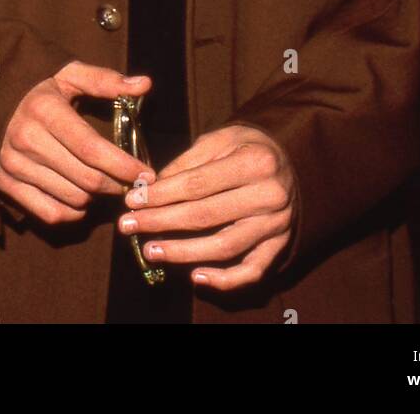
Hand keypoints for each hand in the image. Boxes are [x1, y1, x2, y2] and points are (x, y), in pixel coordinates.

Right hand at [0, 62, 155, 224]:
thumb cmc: (31, 83)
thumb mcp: (65, 72)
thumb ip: (104, 80)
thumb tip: (144, 85)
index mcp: (45, 110)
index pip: (93, 149)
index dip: (124, 165)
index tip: (146, 172)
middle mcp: (27, 141)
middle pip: (86, 179)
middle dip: (117, 184)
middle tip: (132, 181)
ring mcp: (13, 166)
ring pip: (72, 198)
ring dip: (96, 197)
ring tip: (105, 183)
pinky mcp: (4, 184)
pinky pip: (48, 213)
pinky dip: (72, 212)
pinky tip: (82, 198)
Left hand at [119, 124, 296, 290]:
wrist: (290, 161)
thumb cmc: (248, 147)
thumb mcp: (220, 140)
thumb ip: (187, 163)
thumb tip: (152, 188)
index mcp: (255, 162)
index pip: (198, 184)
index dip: (162, 195)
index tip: (132, 201)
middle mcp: (269, 195)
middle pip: (206, 216)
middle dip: (162, 223)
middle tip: (129, 226)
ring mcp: (276, 224)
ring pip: (225, 247)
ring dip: (184, 253)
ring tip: (151, 251)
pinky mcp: (280, 245)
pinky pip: (251, 270)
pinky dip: (224, 279)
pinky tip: (195, 276)